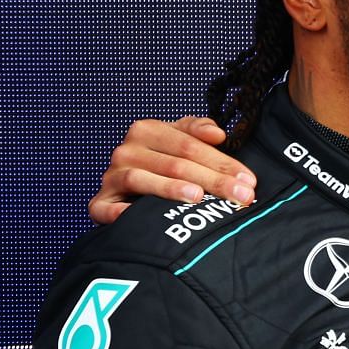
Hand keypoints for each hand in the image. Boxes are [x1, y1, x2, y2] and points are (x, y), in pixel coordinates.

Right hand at [90, 117, 257, 224]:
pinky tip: (142, 218)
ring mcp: (111, 176)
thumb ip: (198, 131)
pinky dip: (122, 212)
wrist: (125, 186)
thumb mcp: (180, 139)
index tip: (249, 180)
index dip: (222, 163)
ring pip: (144, 180)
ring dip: (171, 190)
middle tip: (241, 196)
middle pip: (175, 165)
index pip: (190, 146)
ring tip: (198, 198)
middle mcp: (127, 151)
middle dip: (213, 181)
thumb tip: (217, 134)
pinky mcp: (100, 202)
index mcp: (148, 130)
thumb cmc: (163, 161)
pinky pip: (108, 208)